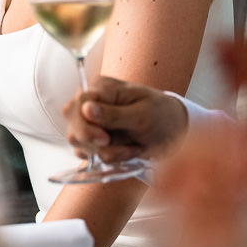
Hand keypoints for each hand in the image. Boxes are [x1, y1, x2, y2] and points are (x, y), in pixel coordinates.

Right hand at [62, 77, 188, 160]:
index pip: (77, 104)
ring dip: (106, 152)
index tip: (104, 139)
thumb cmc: (161, 115)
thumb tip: (86, 109)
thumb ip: (113, 114)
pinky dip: (109, 158)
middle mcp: (91, 104)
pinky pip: (89, 156)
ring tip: (131, 148)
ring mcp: (91, 124)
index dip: (85, 124)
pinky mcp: (95, 141)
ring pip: (79, 144)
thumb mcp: (143, 114)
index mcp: (102, 88)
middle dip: (94, 142)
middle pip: (73, 126)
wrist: (174, 133)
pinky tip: (128, 151)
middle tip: (116, 145)